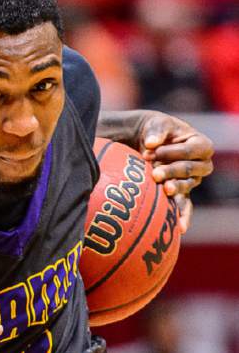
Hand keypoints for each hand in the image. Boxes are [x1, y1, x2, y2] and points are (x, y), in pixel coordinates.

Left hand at [139, 112, 213, 233]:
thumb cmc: (157, 130)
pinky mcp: (182, 193)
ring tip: (162, 189)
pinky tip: (180, 228)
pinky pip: (185, 205)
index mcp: (202, 145)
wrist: (149, 142)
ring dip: (172, 187)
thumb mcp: (157, 124)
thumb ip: (157, 131)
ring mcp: (193, 180)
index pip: (191, 151)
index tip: (151, 152)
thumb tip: (151, 143)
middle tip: (154, 173)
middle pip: (190, 170)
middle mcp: (202, 164)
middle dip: (171, 171)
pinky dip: (183, 216)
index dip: (172, 152)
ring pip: (186, 186)